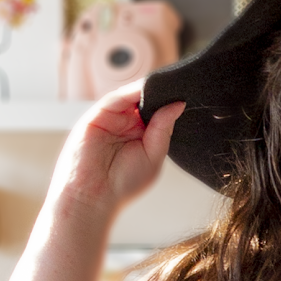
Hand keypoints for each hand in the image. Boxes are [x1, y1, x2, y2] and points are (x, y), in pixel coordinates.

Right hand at [51, 82, 183, 218]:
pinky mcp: (98, 114)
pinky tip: (146, 89)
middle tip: (179, 86)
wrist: (94, 194)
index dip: (170, 104)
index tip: (186, 95)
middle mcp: (127, 126)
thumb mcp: (153, 156)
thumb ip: (164, 129)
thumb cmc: (122, 184)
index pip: (158, 114)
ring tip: (166, 86)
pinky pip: (117, 98)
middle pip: (146, 102)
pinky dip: (131, 91)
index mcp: (143, 137)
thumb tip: (178, 104)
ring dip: (148, 90)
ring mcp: (112, 119)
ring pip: (132, 97)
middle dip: (161, 94)